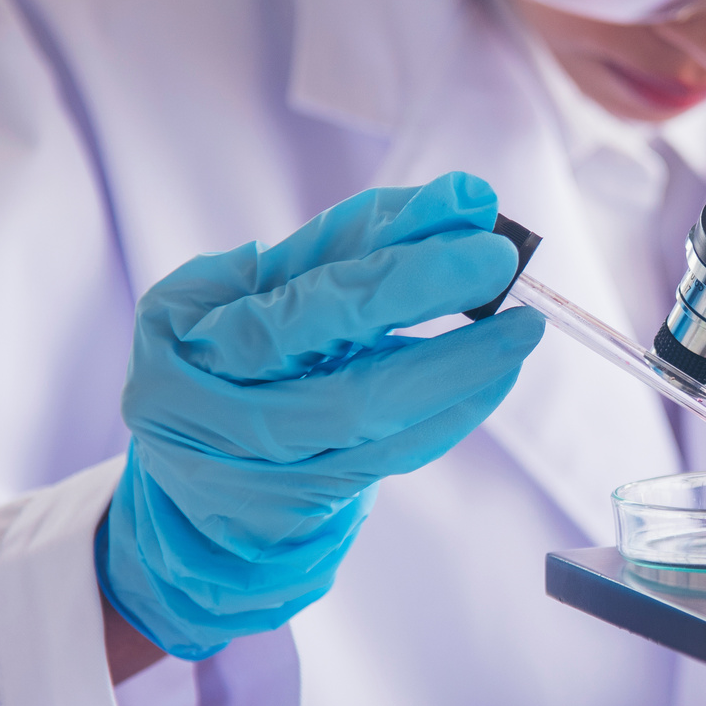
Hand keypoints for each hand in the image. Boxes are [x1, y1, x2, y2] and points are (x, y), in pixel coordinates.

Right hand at [99, 173, 544, 659]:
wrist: (193, 488)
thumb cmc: (230, 359)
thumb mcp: (257, 287)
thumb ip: (349, 242)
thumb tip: (463, 200)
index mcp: (184, 331)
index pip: (299, 291)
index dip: (387, 249)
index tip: (467, 206)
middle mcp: (207, 404)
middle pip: (325, 349)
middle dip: (418, 294)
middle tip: (498, 259)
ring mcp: (252, 466)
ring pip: (368, 412)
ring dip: (458, 366)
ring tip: (520, 328)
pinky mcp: (298, 505)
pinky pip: (390, 456)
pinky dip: (450, 412)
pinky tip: (495, 376)